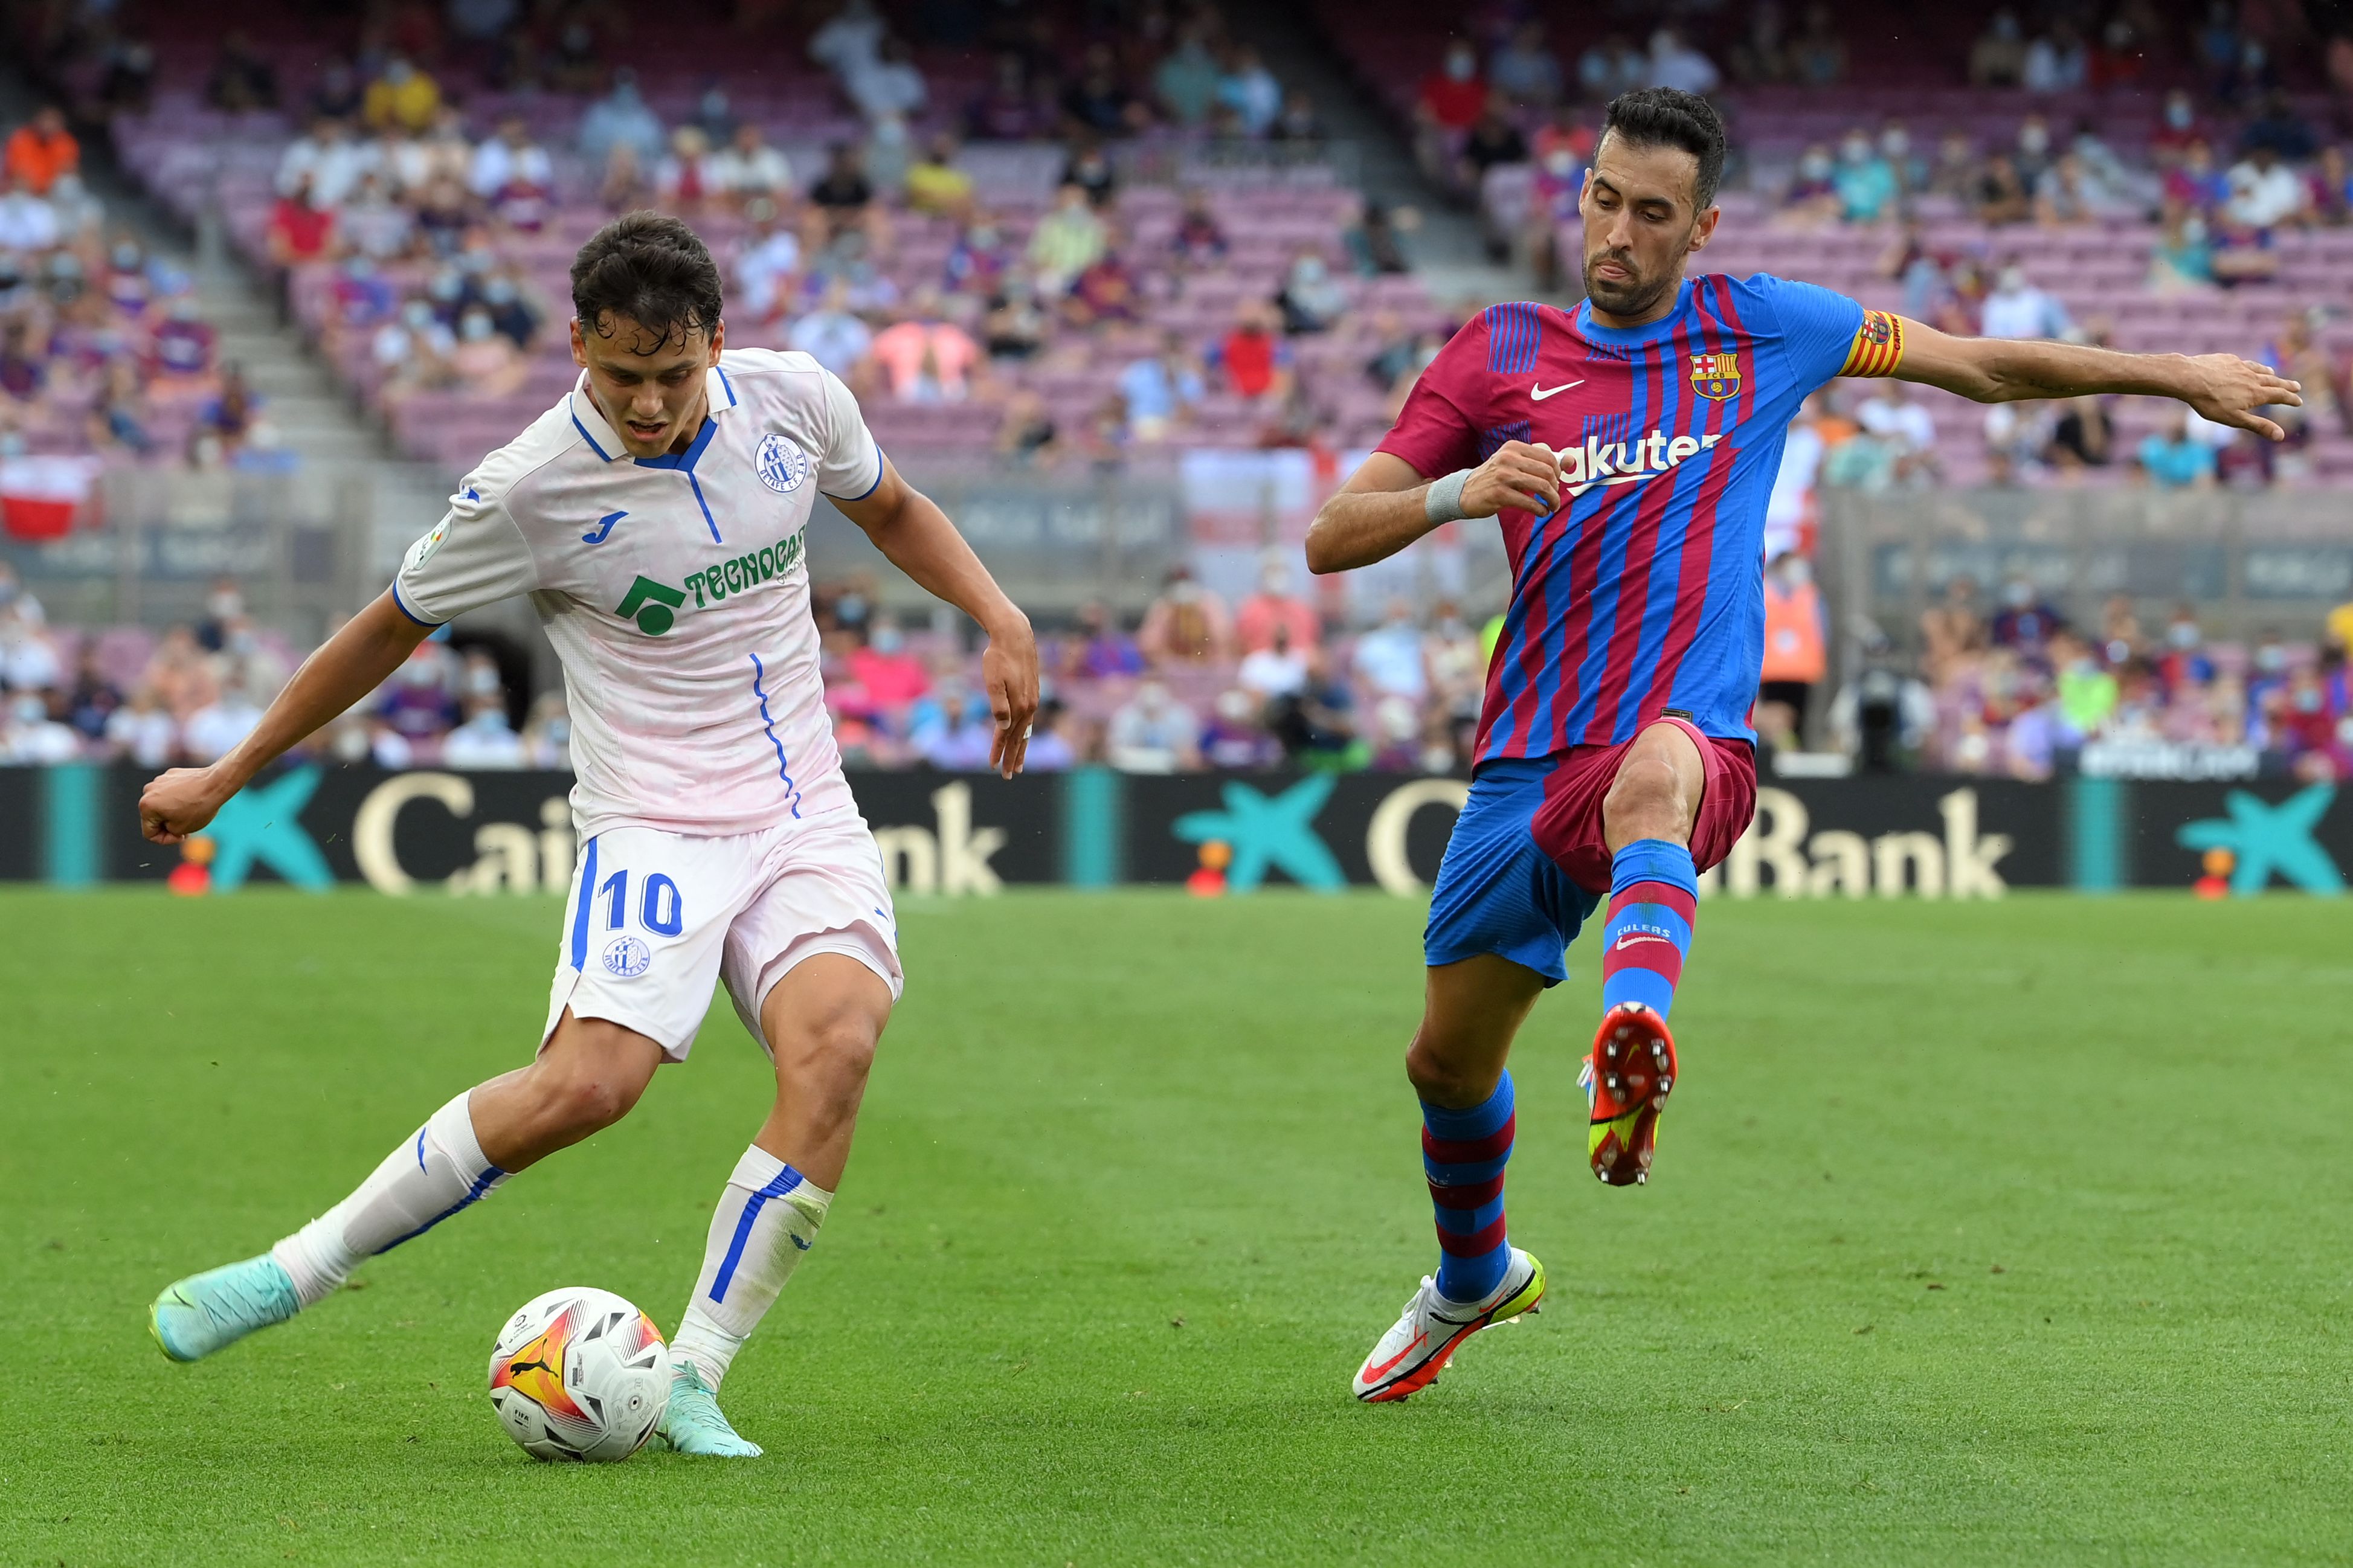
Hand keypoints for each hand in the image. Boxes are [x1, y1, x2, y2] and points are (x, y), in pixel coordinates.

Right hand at [139, 765, 234, 844]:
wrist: (216, 784)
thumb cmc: (199, 807)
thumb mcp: (180, 830)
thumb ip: (166, 831)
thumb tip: (165, 823)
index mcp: (146, 806)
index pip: (150, 833)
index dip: (166, 839)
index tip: (181, 836)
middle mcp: (148, 791)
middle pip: (154, 817)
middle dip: (169, 825)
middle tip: (187, 825)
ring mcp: (159, 780)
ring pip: (162, 805)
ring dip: (173, 811)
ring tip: (191, 810)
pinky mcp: (170, 774)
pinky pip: (171, 793)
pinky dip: (179, 799)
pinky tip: (192, 799)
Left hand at [980, 613, 1039, 778]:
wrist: (1015, 636)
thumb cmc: (999, 657)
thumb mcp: (993, 680)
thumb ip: (998, 704)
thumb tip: (1003, 727)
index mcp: (1019, 706)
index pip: (1007, 735)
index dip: (999, 752)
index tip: (991, 766)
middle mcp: (1029, 706)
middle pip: (1020, 738)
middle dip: (1013, 758)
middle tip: (1007, 776)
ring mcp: (1033, 700)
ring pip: (1026, 730)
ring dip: (1021, 748)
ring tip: (1018, 763)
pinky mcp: (1032, 693)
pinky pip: (1028, 720)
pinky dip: (1025, 733)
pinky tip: (1022, 735)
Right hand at [1460, 440, 1562, 516]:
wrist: (1463, 492)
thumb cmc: (1494, 478)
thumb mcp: (1514, 464)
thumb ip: (1540, 461)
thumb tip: (1571, 461)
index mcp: (1513, 447)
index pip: (1548, 456)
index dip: (1558, 472)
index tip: (1556, 483)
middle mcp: (1508, 458)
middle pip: (1547, 472)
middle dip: (1556, 488)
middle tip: (1555, 498)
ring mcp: (1503, 475)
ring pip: (1541, 486)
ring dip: (1552, 500)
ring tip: (1552, 507)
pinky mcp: (1498, 494)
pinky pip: (1529, 502)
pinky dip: (1540, 509)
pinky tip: (1541, 513)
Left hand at [2183, 353, 2302, 441]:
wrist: (2189, 378)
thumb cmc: (2210, 402)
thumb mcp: (2235, 419)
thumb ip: (2258, 426)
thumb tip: (2281, 436)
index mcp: (2256, 393)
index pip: (2279, 396)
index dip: (2290, 399)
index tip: (2299, 401)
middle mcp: (2252, 378)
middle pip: (2273, 382)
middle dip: (2286, 385)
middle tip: (2297, 386)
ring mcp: (2240, 367)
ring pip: (2259, 370)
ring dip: (2268, 374)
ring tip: (2273, 374)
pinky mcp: (2227, 360)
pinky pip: (2243, 363)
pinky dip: (2249, 366)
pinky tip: (2245, 366)